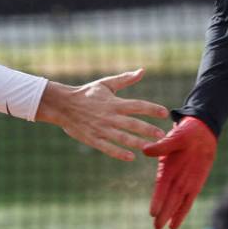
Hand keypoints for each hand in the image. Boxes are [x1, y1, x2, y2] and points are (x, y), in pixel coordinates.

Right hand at [36, 69, 168, 160]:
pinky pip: (108, 148)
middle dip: (148, 129)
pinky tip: (131, 157)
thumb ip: (125, 79)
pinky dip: (119, 153)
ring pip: (122, 137)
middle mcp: (109, 116)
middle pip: (132, 123)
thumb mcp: (106, 84)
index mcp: (114, 102)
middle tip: (162, 135)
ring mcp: (101, 128)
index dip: (152, 109)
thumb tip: (142, 71)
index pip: (137, 105)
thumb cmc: (86, 93)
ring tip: (150, 147)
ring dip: (137, 142)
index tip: (165, 113)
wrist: (63, 104)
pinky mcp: (93, 139)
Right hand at [143, 116, 217, 228]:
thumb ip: (162, 145)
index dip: (157, 200)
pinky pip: (188, 201)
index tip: (152, 212)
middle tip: (156, 228)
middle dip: (162, 214)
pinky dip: (182, 212)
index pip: (161, 187)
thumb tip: (145, 150)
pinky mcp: (195, 185)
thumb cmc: (186, 133)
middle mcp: (174, 178)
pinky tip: (175, 224)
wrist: (201, 132)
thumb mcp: (175, 137)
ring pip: (176, 203)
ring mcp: (185, 183)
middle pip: (168, 199)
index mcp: (166, 168)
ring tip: (162, 228)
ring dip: (170, 215)